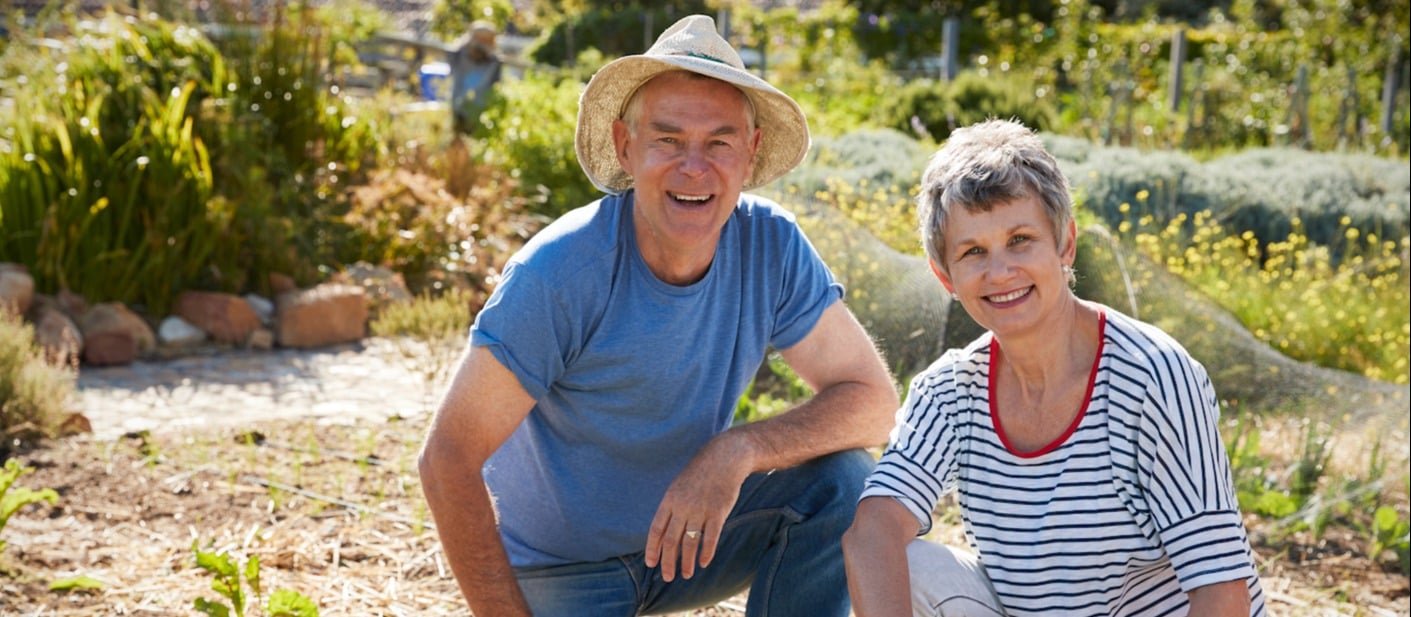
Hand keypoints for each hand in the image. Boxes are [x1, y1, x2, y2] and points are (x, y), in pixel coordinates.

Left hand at [643, 436, 750, 581]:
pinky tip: (704, 563)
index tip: (651, 564)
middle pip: (671, 540)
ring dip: (687, 562)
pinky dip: (706, 553)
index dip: (652, 548)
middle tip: (668, 577)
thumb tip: (665, 532)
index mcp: (669, 499)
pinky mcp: (718, 512)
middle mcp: (683, 506)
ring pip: (690, 542)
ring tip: (686, 574)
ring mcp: (700, 509)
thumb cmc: (700, 474)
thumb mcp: (679, 486)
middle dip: (668, 562)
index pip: (656, 529)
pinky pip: (710, 537)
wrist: (724, 458)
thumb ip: (672, 508)